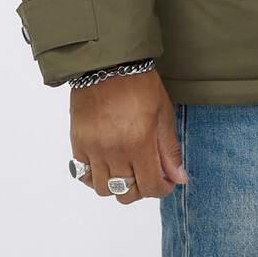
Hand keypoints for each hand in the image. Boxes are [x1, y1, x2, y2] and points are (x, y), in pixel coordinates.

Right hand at [69, 68, 187, 203]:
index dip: (162, 190)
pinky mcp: (78, 143)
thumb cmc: (139, 83)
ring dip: (118, 185)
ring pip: (103, 189)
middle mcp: (113, 149)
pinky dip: (96, 177)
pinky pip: (83, 176)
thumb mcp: (163, 112)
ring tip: (127, 169)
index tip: (166, 183)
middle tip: (147, 175)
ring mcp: (93, 148)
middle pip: (126, 193)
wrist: (108, 63)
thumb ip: (169, 148)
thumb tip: (179, 177)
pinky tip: (107, 165)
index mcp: (138, 141)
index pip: (149, 187)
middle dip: (141, 190)